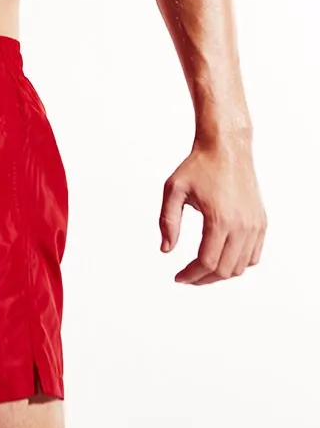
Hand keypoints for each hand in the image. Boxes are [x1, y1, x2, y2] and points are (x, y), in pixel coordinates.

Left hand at [159, 141, 266, 284]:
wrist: (227, 148)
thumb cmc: (198, 167)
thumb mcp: (173, 190)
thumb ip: (168, 222)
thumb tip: (166, 250)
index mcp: (220, 219)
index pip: (207, 262)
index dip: (191, 275)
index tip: (177, 278)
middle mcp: (242, 225)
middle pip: (224, 269)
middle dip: (203, 279)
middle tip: (186, 277)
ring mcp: (255, 224)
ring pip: (241, 266)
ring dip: (220, 274)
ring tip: (200, 271)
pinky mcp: (261, 222)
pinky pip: (253, 255)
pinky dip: (237, 264)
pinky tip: (220, 260)